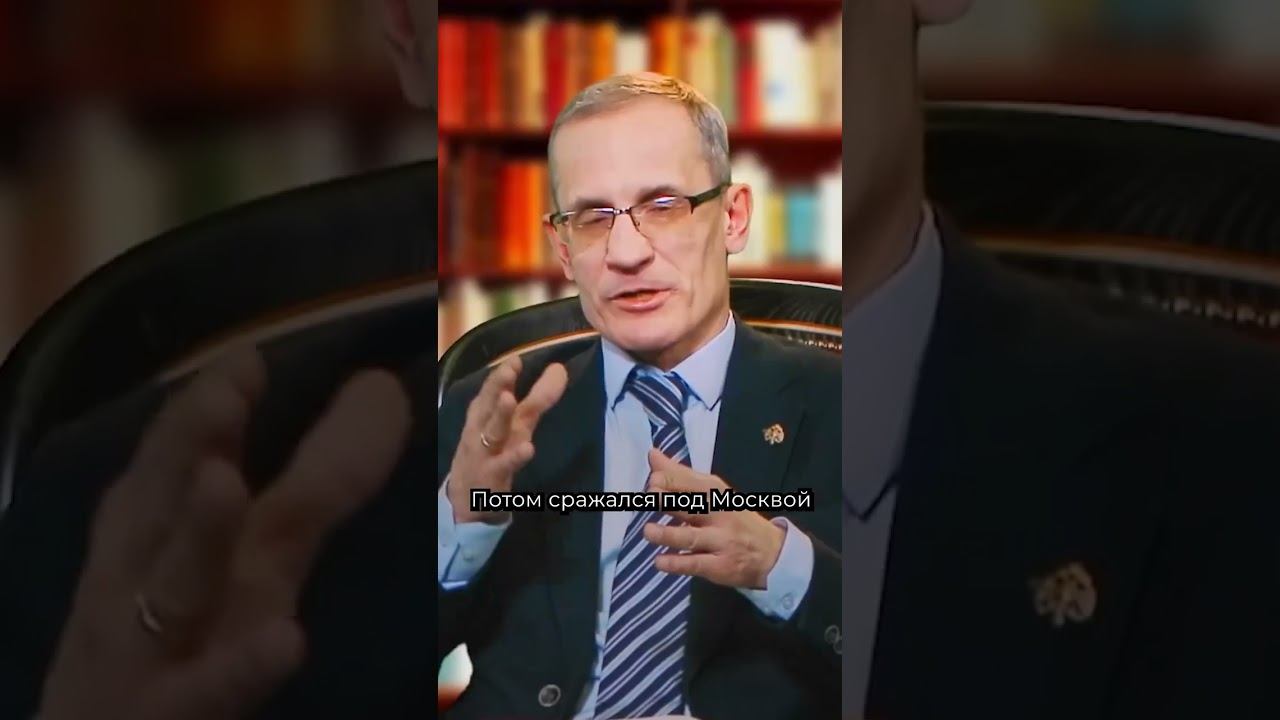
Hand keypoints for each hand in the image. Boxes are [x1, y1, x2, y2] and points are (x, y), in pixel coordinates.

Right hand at [38, 348, 411, 719]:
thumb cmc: (163, 637)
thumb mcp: (212, 551)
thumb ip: (290, 477)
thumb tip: (376, 391)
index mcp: (148, 533)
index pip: (169, 457)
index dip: (204, 406)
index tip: (247, 358)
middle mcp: (147, 577)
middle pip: (165, 501)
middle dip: (189, 442)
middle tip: (228, 388)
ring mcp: (158, 647)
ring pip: (179, 585)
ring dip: (199, 534)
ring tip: (221, 482)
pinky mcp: (179, 711)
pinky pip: (215, 684)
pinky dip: (244, 662)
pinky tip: (285, 640)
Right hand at [446, 356, 567, 523]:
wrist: (468, 499)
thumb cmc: (493, 452)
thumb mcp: (513, 425)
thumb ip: (536, 399)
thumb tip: (560, 369)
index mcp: (485, 415)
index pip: (492, 391)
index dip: (502, 375)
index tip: (516, 358)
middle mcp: (483, 430)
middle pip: (490, 405)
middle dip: (498, 386)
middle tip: (510, 368)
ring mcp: (486, 453)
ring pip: (493, 431)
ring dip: (501, 415)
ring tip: (509, 399)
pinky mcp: (493, 476)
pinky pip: (504, 465)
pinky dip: (515, 456)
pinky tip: (528, 448)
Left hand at [642, 448, 785, 589]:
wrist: (772, 553)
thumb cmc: (734, 517)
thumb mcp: (714, 492)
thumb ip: (681, 476)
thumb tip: (652, 455)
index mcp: (717, 494)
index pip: (694, 484)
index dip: (673, 481)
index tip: (653, 479)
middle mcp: (720, 516)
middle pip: (694, 506)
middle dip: (671, 500)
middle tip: (650, 495)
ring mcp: (721, 542)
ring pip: (692, 538)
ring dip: (669, 535)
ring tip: (648, 531)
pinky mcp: (719, 567)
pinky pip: (696, 564)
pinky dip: (677, 563)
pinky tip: (659, 561)